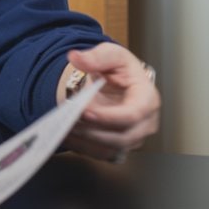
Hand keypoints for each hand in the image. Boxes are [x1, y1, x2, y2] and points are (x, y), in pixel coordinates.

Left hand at [62, 43, 160, 162]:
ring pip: (110, 148)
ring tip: (62, 125)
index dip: (108, 116)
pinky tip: (64, 134)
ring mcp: (133, 138)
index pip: (133, 115)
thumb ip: (95, 56)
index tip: (84, 111)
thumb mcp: (111, 55)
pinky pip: (100, 153)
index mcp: (148, 99)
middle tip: (67, 119)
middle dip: (92, 130)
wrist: (115, 83)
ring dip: (84, 140)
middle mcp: (145, 123)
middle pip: (122, 137)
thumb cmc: (119, 69)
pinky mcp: (119, 147)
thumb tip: (76, 57)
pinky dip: (81, 146)